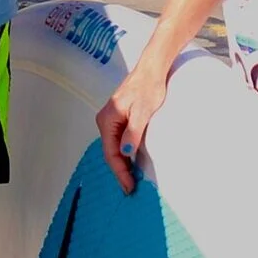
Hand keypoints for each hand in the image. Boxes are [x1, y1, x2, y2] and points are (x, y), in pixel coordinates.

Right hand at [95, 64, 168, 193]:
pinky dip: (123, 152)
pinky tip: (130, 161)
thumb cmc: (148, 87)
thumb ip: (133, 132)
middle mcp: (105, 120)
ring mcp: (110, 119)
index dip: (119, 171)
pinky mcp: (118, 118)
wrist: (152, 70)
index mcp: (107, 120)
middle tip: (129, 188)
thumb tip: (125, 152)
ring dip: (121, 163)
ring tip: (129, 179)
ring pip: (113, 147)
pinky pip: (118, 140)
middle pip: (110, 152)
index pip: (111, 153)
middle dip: (119, 171)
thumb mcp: (143, 111)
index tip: (128, 185)